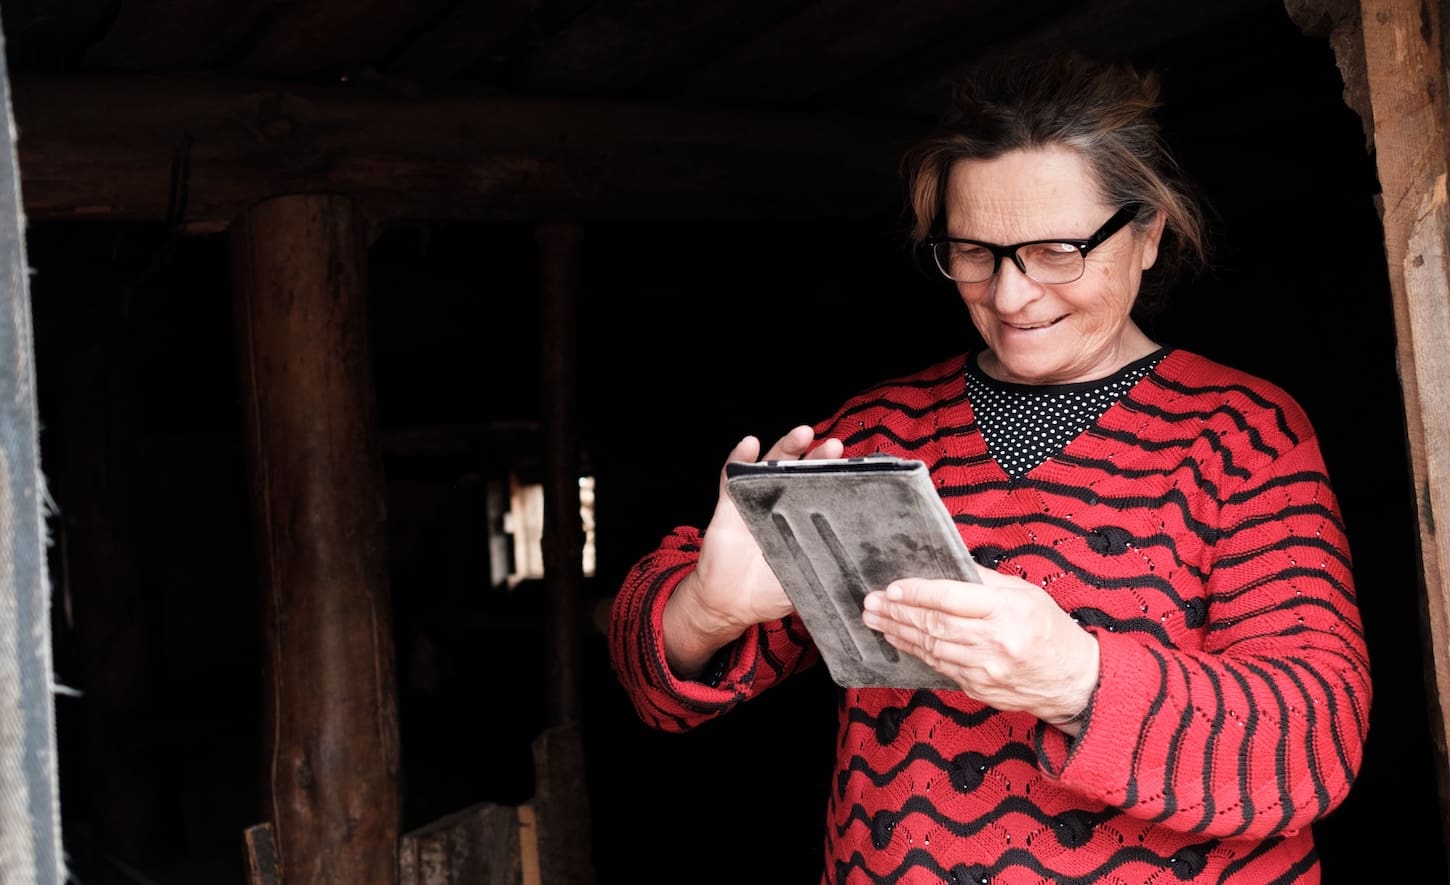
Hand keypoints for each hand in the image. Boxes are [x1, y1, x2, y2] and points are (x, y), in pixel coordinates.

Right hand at [662, 425, 843, 676]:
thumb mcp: (808, 582)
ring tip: (803, 433)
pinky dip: (739, 459)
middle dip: (818, 457)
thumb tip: (865, 570)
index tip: (856, 468)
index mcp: (800, 522)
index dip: (836, 478)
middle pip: (800, 473)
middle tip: (835, 446)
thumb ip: (830, 572)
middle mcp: (779, 506)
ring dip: (785, 446)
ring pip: (770, 467)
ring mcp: (754, 503)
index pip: (821, 492)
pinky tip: (750, 444)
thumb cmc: (769, 593)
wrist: (730, 604)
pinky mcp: (728, 506)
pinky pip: (731, 477)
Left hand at [861, 570, 1099, 730]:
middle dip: (897, 612)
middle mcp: (994, 642)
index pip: (950, 599)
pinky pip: (939, 667)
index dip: (917, 592)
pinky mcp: (977, 688)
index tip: (892, 588)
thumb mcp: (1026, 593)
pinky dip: (916, 651)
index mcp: (1007, 611)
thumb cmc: (1050, 629)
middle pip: (934, 625)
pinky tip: (899, 640)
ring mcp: (984, 670)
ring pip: (931, 648)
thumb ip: (985, 580)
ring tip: (875, 619)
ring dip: (898, 632)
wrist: (1072, 681)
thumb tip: (949, 564)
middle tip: (871, 603)